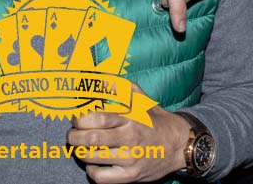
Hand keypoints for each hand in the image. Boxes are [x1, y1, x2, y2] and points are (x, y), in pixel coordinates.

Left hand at [67, 87, 189, 182]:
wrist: (181, 145)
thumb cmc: (156, 120)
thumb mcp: (142, 99)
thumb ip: (120, 86)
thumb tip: (100, 77)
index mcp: (131, 117)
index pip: (98, 118)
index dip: (81, 118)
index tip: (76, 118)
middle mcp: (130, 138)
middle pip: (92, 139)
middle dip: (74, 137)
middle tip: (71, 135)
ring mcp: (131, 159)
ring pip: (94, 158)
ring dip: (80, 152)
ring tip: (79, 148)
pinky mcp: (132, 176)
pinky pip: (102, 177)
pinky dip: (91, 171)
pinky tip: (93, 164)